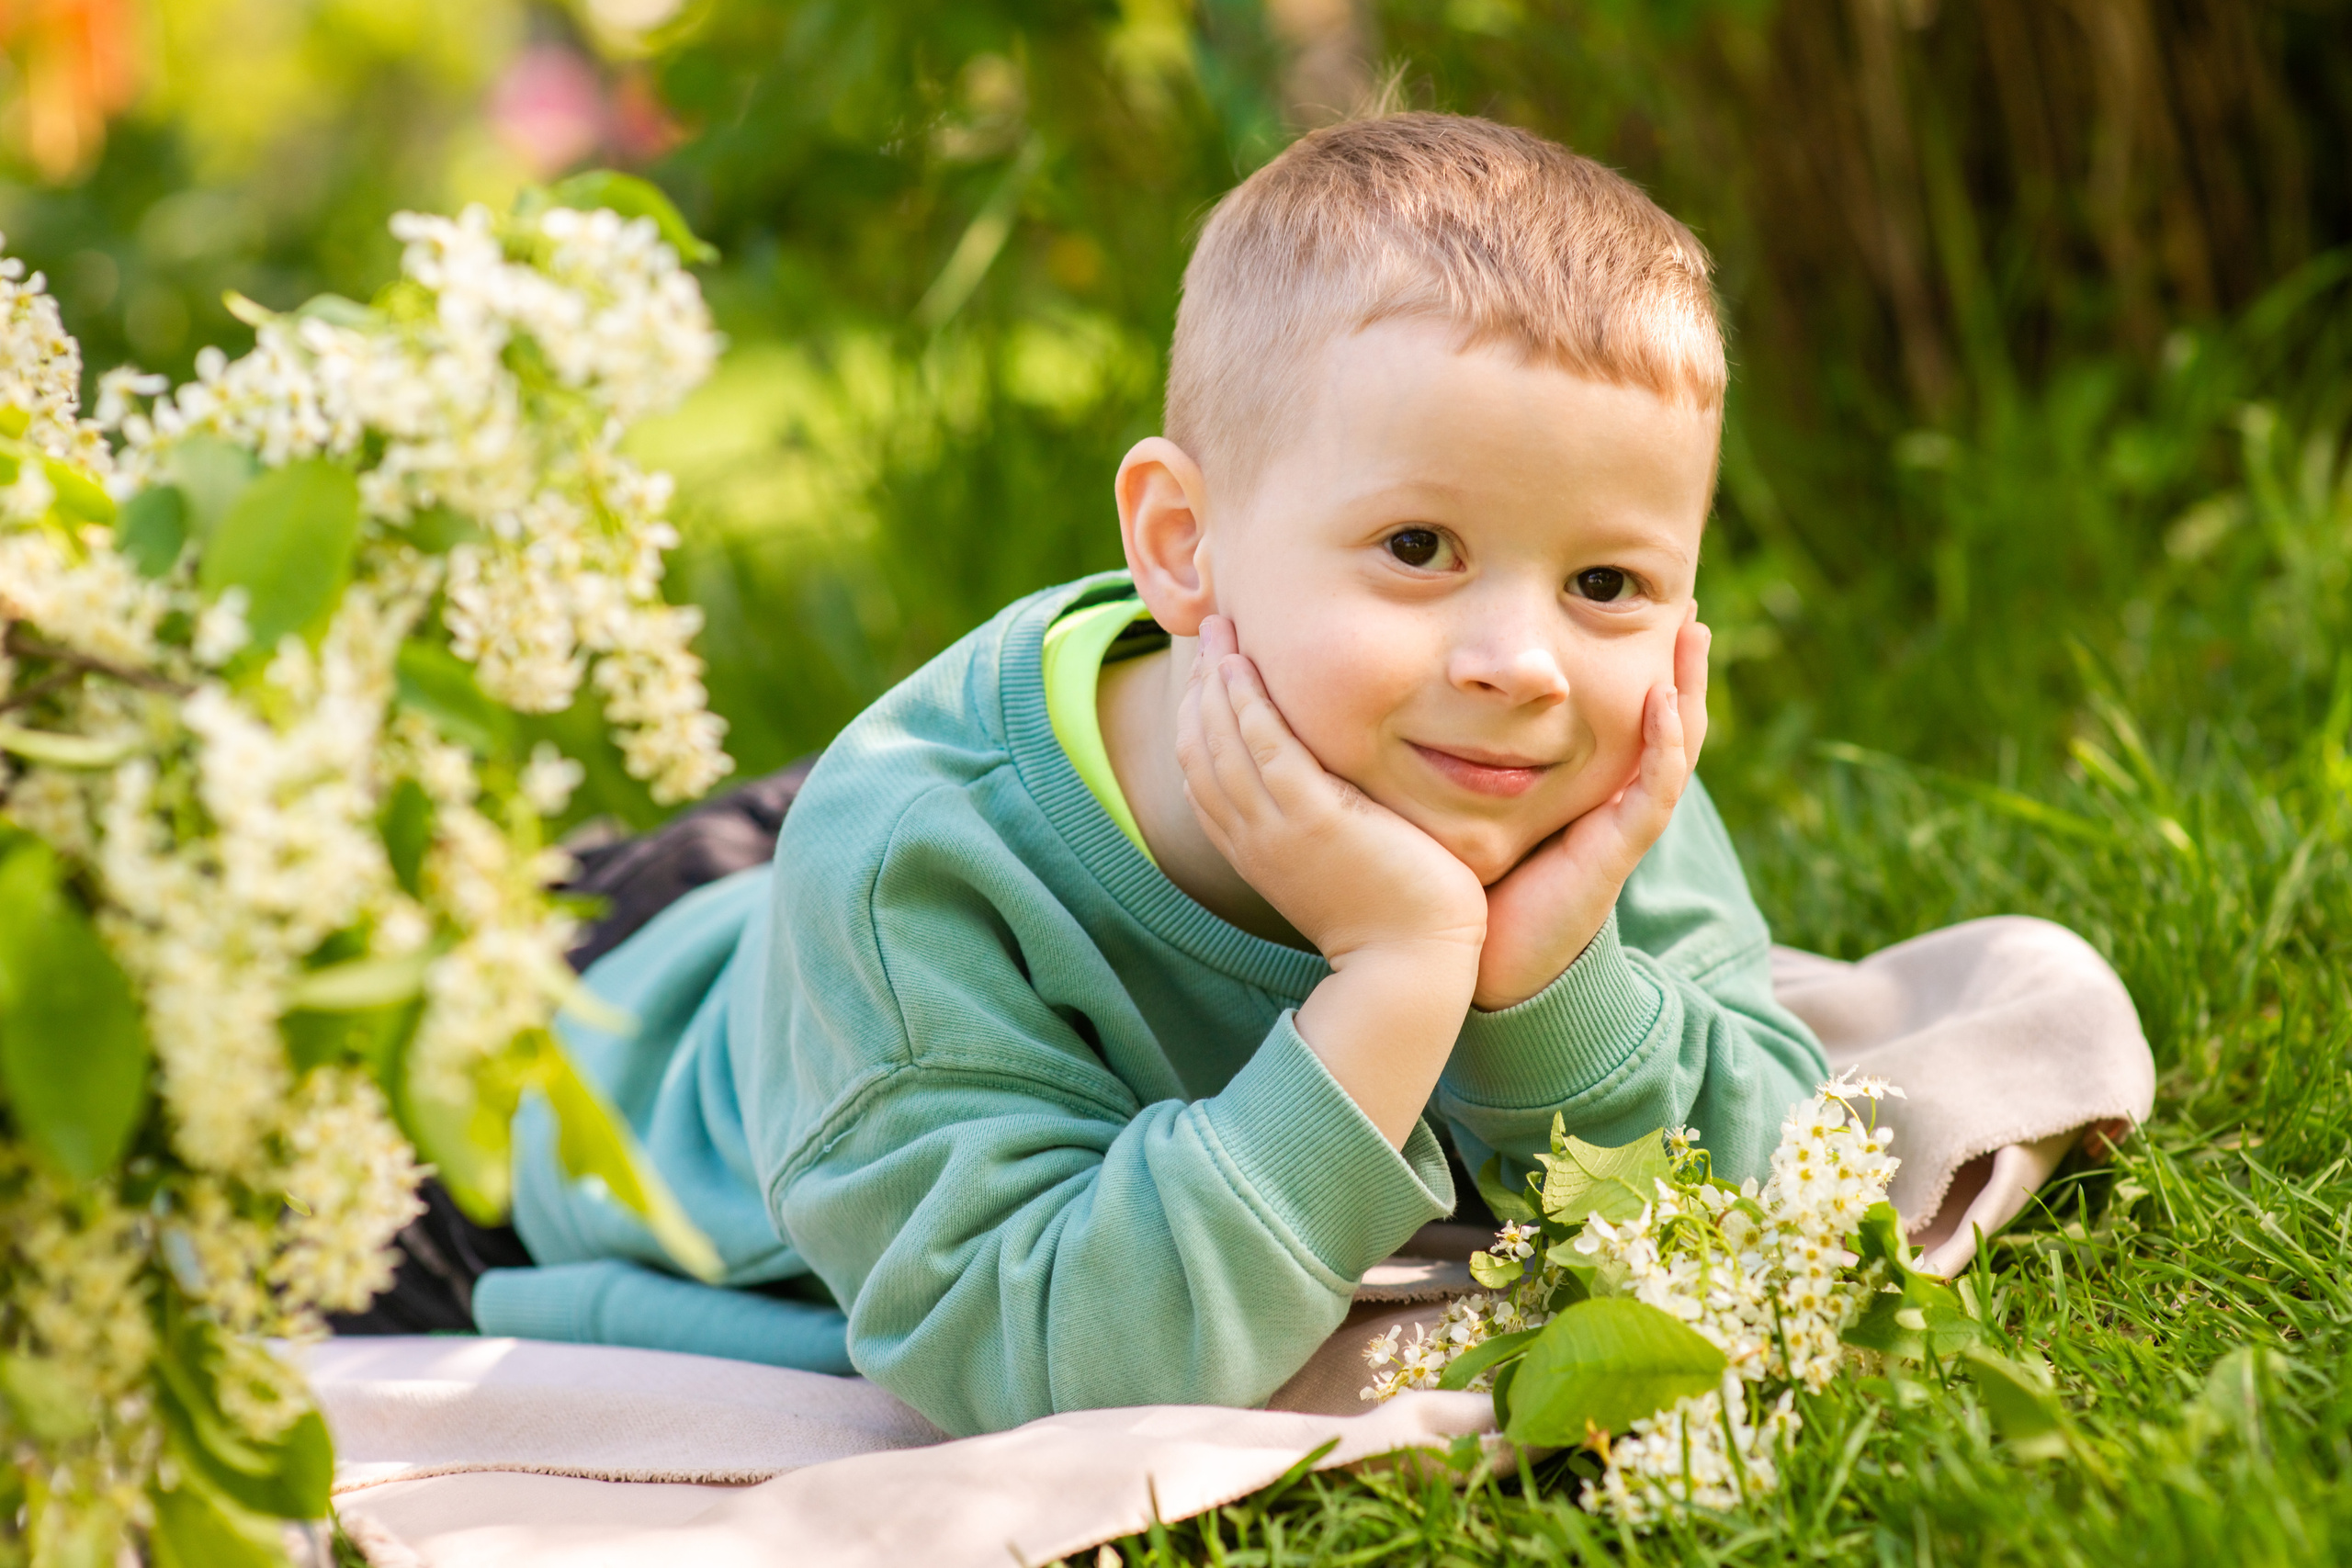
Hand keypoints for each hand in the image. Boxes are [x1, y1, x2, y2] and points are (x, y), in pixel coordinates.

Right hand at [1179, 616, 1485, 1145]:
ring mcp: (1276, 828)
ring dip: (1216, 680)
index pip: (1202, 769)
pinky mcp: (1313, 820)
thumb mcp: (1335, 860)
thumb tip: (1328, 788)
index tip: (1209, 669)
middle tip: (1211, 629)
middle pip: (1200, 747)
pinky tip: (1243, 667)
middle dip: (1200, 684)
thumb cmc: (1390, 914)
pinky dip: (1247, 704)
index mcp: (1251, 846)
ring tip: (1223, 630)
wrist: (1409, 964)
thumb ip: (1320, 820)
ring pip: (1222, 740)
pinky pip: (1265, 748)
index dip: (1198, 714)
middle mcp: (1250, 835)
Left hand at [1473, 609, 1710, 1011]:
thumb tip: (1424, 692)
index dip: (1636, 664)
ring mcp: (1619, 827)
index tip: (1632, 605)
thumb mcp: (1468, 801)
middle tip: (1686, 604)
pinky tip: (1664, 700)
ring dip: (1686, 688)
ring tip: (1694, 632)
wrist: (1479, 966)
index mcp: (1583, 788)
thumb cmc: (1468, 885)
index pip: (1623, 714)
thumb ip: (1461, 754)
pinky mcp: (1615, 853)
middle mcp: (1611, 802)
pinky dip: (1662, 744)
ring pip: (1674, 746)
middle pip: (1664, 721)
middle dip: (1678, 664)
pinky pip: (1651, 791)